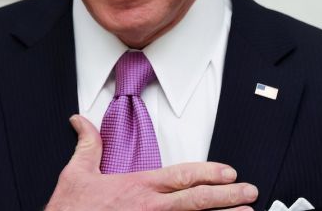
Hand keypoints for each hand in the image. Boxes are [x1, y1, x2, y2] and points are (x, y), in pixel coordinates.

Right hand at [45, 114, 257, 210]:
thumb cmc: (71, 209)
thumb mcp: (77, 173)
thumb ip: (88, 144)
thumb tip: (80, 120)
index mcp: (139, 187)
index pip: (181, 175)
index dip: (208, 172)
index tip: (229, 173)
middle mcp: (150, 207)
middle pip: (196, 200)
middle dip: (227, 196)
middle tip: (250, 194)